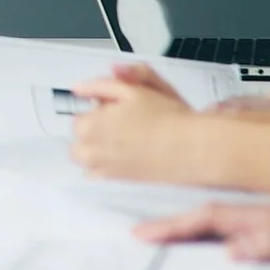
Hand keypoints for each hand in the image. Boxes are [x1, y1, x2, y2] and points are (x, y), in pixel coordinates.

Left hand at [71, 64, 198, 177]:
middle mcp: (92, 151)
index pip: (79, 119)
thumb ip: (100, 85)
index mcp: (91, 125)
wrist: (192, 147)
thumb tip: (77, 88)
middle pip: (78, 143)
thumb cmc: (166, 115)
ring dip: (97, 152)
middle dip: (93, 134)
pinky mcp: (119, 184)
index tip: (116, 111)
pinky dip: (105, 169)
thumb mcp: (133, 88)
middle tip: (121, 128)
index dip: (98, 113)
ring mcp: (104, 171)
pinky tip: (127, 159)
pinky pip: (99, 178)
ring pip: (87, 161)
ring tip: (124, 144)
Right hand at [136, 184, 269, 261]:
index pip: (213, 219)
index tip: (141, 233)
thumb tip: (234, 247)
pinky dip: (226, 237)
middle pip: (213, 217)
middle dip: (174, 224)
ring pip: (230, 223)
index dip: (175, 226)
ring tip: (170, 238)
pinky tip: (227, 246)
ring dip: (196, 229)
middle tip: (142, 235)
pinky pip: (251, 231)